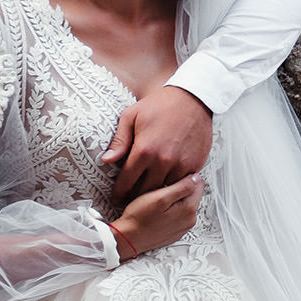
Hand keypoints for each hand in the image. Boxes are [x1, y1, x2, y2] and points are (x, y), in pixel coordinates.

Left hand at [102, 86, 213, 204]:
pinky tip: (166, 184)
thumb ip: (119, 141)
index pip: (126, 181)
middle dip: (135, 197)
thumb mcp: (131, 116)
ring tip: (147, 197)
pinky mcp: (195, 165)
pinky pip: (181, 184)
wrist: (193, 99)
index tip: (116, 198)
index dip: (119, 193)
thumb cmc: (160, 105)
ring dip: (154, 194)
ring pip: (164, 191)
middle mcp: (162, 161)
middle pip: (145, 191)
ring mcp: (180, 165)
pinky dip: (172, 187)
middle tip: (129, 201)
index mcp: (144, 150)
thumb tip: (106, 160)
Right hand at [109, 175, 203, 256]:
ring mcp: (183, 227)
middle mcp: (189, 220)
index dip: (185, 176)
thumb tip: (195, 178)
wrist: (127, 239)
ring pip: (185, 204)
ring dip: (175, 199)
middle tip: (162, 188)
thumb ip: (182, 187)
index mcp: (189, 210)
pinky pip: (178, 215)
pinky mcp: (175, 231)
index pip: (198, 184)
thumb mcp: (160, 197)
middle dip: (180, 188)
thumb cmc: (139, 219)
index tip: (172, 178)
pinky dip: (170, 210)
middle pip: (193, 194)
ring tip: (158, 200)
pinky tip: (158, 210)